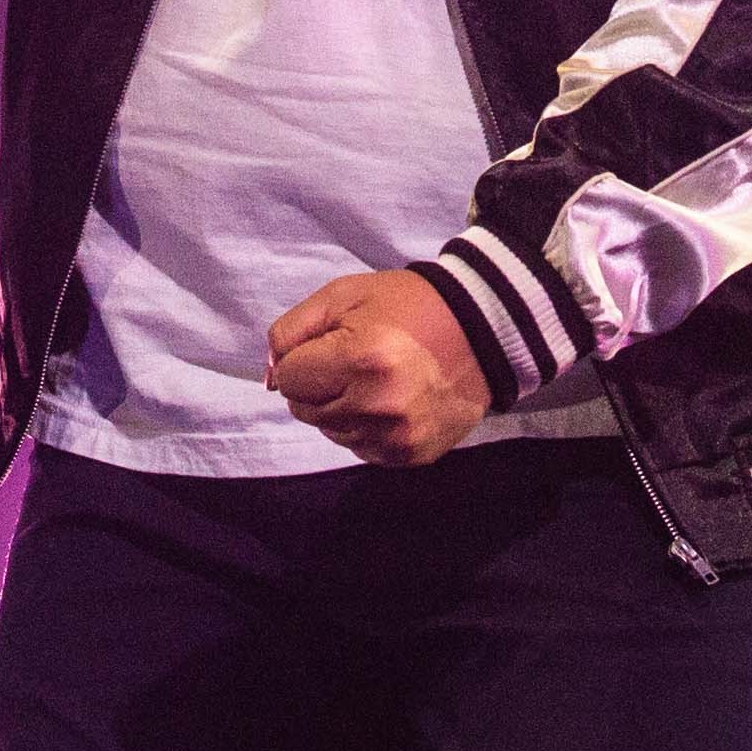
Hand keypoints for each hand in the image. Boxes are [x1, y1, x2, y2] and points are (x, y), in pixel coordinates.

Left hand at [264, 269, 490, 465]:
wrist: (482, 330)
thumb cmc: (406, 305)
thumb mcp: (343, 295)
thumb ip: (292, 331)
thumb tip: (269, 376)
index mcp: (359, 359)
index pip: (289, 379)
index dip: (303, 359)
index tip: (330, 345)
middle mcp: (376, 405)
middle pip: (304, 410)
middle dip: (317, 385)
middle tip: (351, 360)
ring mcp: (396, 436)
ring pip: (330, 432)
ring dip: (339, 408)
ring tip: (372, 380)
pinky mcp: (411, 455)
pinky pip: (361, 449)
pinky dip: (365, 428)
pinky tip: (389, 401)